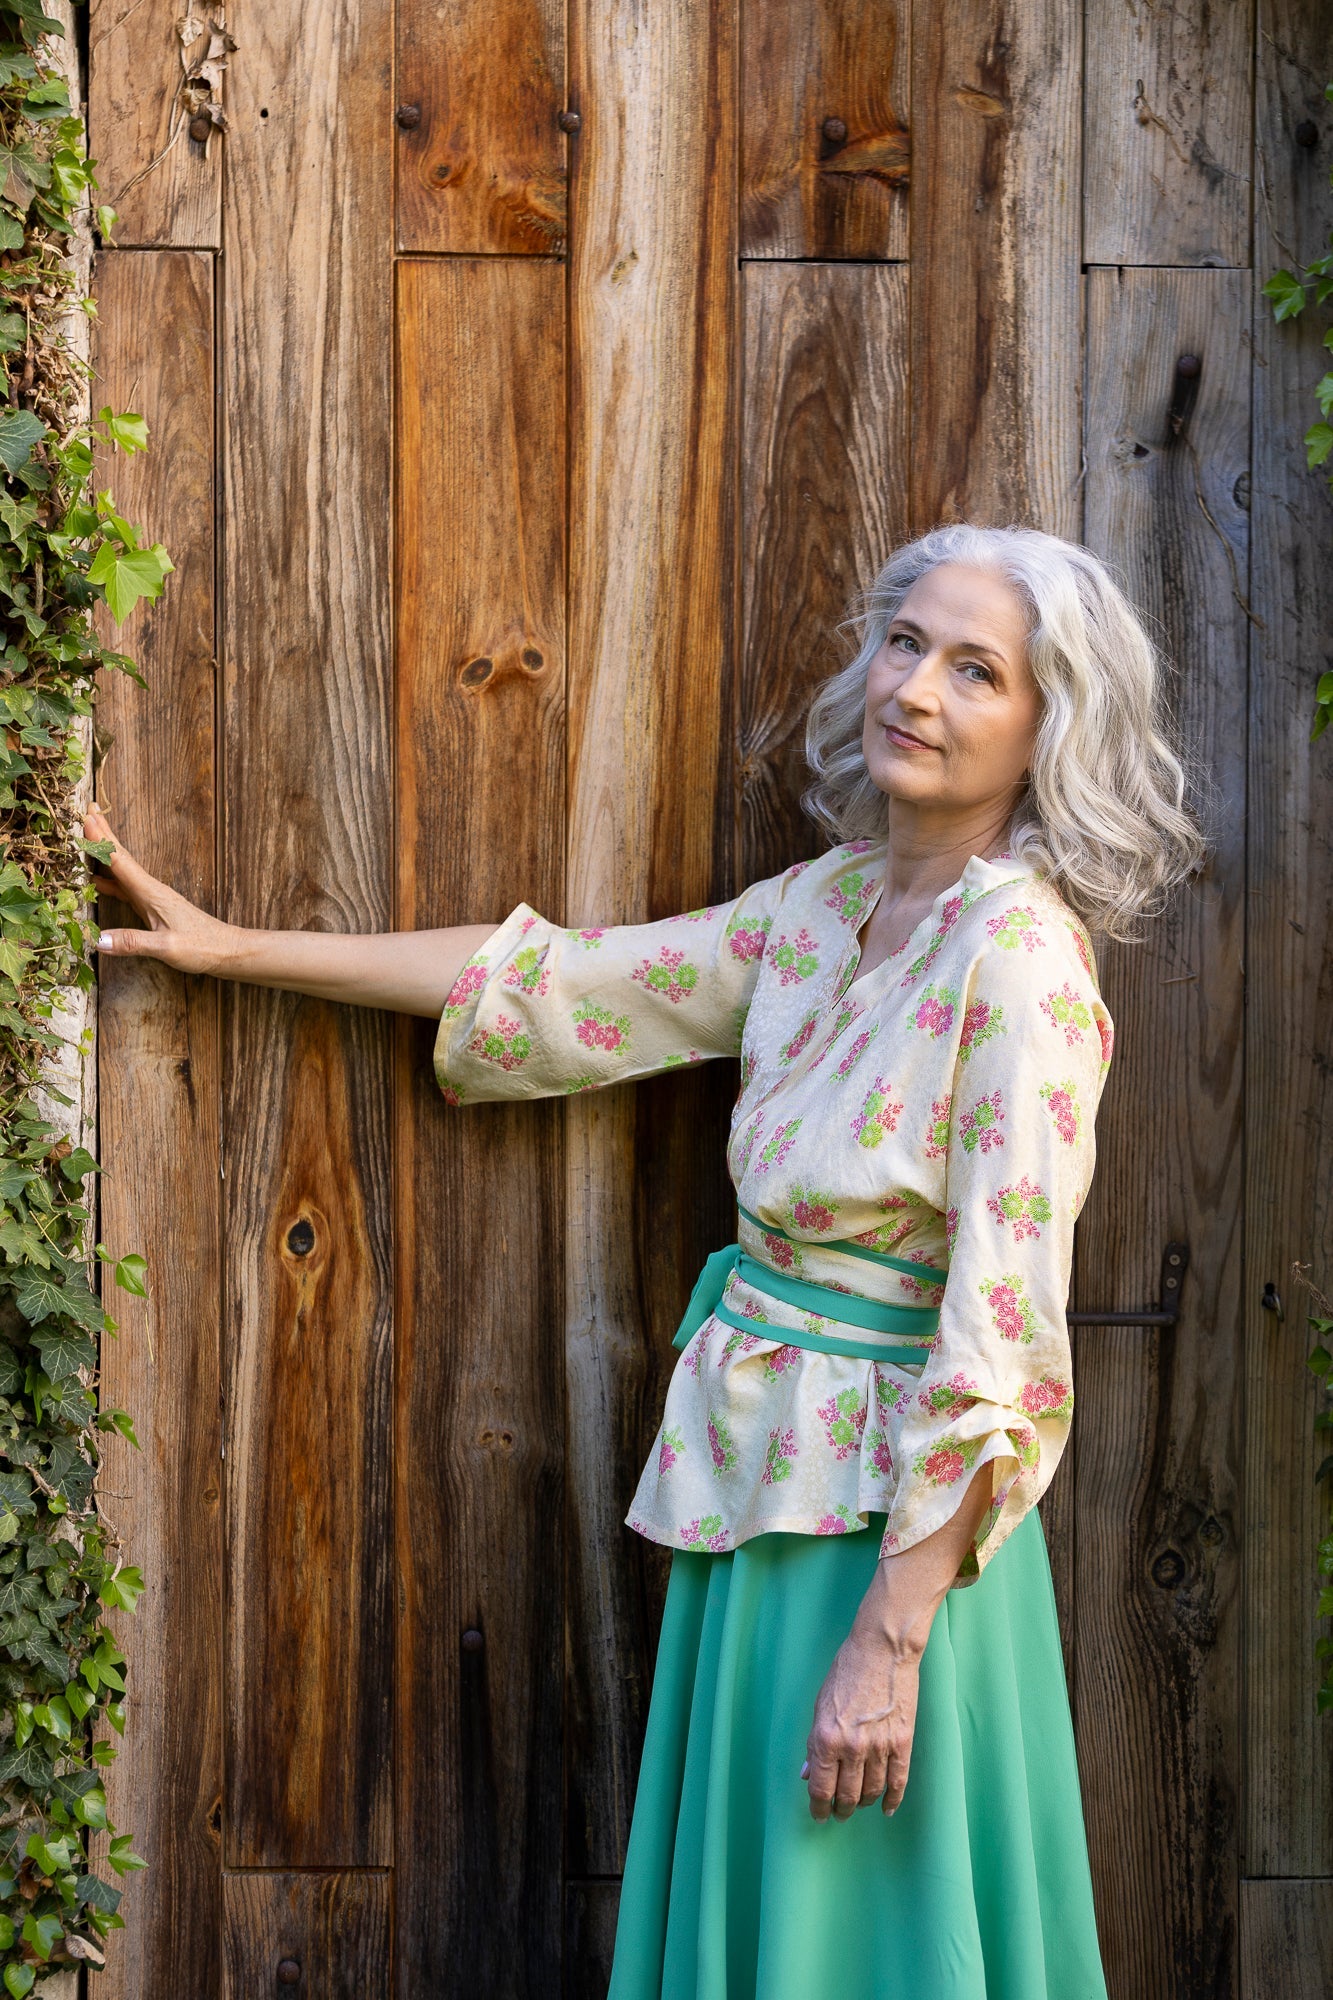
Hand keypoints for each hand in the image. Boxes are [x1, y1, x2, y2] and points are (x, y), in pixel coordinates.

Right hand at [84, 803, 236, 973]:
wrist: (227, 949)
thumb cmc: (202, 946)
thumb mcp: (167, 947)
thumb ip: (133, 942)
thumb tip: (99, 939)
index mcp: (152, 893)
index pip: (121, 862)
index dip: (102, 841)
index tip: (87, 818)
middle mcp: (151, 889)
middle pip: (122, 856)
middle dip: (104, 833)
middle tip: (89, 808)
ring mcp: (153, 897)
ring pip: (123, 869)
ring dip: (106, 852)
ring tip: (90, 834)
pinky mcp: (154, 907)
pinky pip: (127, 888)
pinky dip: (110, 879)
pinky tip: (97, 880)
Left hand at [802, 1624, 920, 1821]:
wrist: (882, 1650)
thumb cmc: (846, 1671)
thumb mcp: (820, 1705)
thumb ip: (814, 1743)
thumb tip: (807, 1774)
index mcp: (825, 1738)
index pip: (820, 1788)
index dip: (818, 1808)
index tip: (819, 1815)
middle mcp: (851, 1747)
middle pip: (846, 1795)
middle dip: (840, 1809)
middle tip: (839, 1813)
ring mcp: (879, 1747)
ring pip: (871, 1792)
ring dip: (863, 1803)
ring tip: (858, 1805)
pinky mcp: (902, 1743)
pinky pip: (897, 1782)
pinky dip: (892, 1800)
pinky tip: (886, 1808)